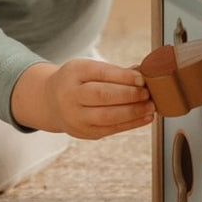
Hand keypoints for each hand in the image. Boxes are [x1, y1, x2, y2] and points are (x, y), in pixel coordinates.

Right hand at [10, 59, 153, 138]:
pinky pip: (110, 129)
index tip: (142, 78)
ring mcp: (75, 116)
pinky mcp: (84, 132)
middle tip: (148, 93)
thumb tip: (143, 73)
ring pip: (107, 116)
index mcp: (74, 72)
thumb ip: (114, 72)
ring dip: (133, 112)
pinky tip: (145, 118)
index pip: (100, 73)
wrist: (50, 102)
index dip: (123, 77)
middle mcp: (70, 95)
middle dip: (129, 95)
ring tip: (150, 107)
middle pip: (102, 95)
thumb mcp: (88, 68)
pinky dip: (131, 124)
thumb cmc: (77, 81)